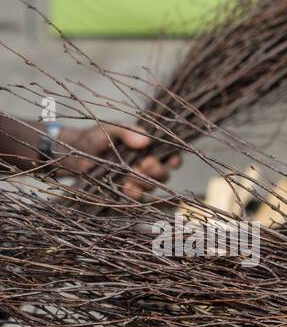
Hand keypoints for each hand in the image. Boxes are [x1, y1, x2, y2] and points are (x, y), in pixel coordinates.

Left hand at [59, 123, 181, 198]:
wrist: (70, 153)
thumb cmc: (92, 137)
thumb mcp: (109, 128)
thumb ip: (127, 130)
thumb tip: (146, 141)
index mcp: (147, 150)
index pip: (170, 157)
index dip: (175, 160)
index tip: (172, 161)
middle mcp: (145, 167)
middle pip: (164, 175)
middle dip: (157, 172)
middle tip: (145, 166)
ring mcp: (136, 182)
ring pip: (152, 187)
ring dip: (145, 184)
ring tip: (131, 178)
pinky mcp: (124, 193)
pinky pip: (136, 198)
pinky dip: (134, 194)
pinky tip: (127, 188)